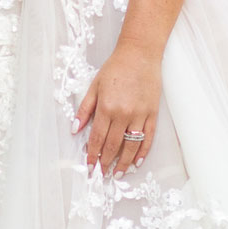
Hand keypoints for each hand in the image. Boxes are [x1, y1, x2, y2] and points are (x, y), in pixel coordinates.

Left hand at [74, 43, 158, 175]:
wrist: (139, 55)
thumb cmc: (115, 68)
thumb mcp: (94, 86)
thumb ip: (84, 109)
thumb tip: (75, 129)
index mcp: (106, 107)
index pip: (97, 138)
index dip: (93, 155)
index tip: (90, 166)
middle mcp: (123, 114)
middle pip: (113, 145)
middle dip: (106, 162)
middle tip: (102, 174)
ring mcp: (140, 115)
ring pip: (131, 145)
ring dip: (124, 162)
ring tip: (118, 173)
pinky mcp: (152, 113)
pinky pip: (148, 137)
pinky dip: (142, 151)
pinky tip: (137, 161)